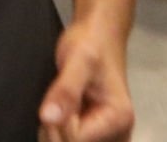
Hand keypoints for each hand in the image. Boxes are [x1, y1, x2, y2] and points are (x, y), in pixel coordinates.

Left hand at [40, 16, 133, 141]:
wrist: (100, 34)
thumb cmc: (92, 42)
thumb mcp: (77, 60)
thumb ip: (65, 90)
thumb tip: (48, 118)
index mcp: (118, 120)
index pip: (76, 140)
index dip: (59, 121)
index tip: (59, 96)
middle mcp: (119, 135)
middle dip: (57, 126)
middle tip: (60, 98)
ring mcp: (110, 138)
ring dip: (56, 129)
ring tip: (63, 103)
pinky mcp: (100, 136)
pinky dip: (60, 131)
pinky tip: (65, 112)